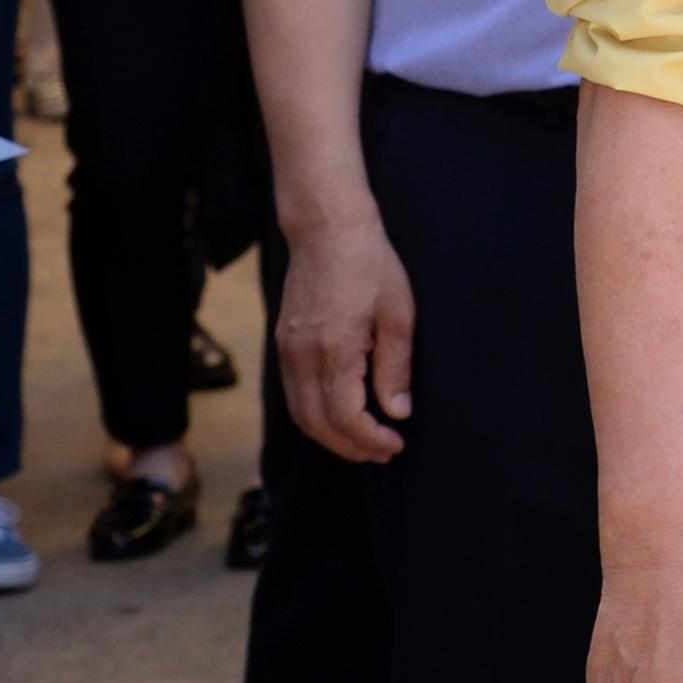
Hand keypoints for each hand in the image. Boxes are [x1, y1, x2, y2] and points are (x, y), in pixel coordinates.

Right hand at [275, 204, 413, 460]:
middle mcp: (302, 357)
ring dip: (330, 435)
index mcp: (334, 352)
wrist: (328, 230)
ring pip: (299, 413)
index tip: (395, 445)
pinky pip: (293, 393)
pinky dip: (314, 414)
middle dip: (349, 447)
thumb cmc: (370, 266)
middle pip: (316, 424)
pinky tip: (340, 414)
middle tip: (382, 453)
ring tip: (364, 441)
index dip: (369, 440)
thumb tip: (397, 411)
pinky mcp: (284, 342)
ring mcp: (288, 351)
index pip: (345, 418)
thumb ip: (396, 368)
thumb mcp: (398, 316)